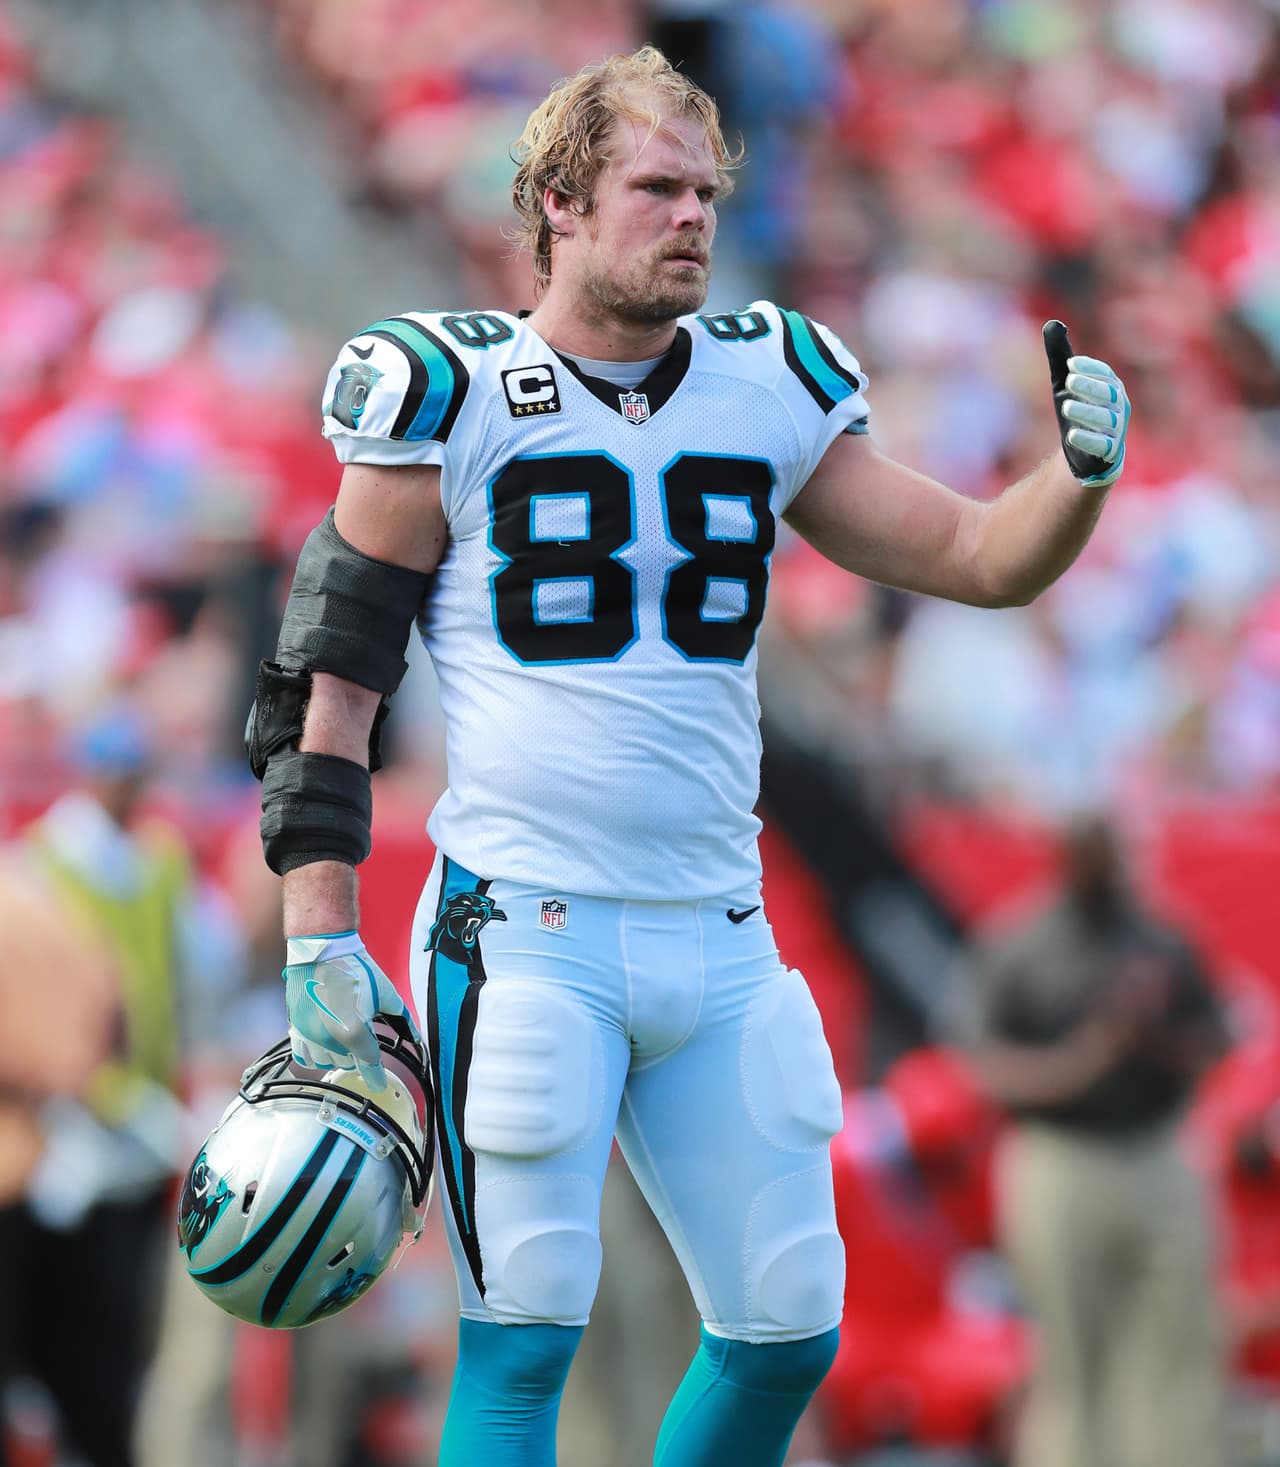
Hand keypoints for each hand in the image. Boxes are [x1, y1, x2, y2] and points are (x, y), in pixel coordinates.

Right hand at [282, 931, 419, 1090]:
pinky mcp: (295, 1027)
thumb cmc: (354, 967)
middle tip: (361, 1031)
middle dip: (357, 1052)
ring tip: (343, 1031)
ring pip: (326, 1061)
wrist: (322, 950)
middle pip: (348, 1062)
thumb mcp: (386, 993)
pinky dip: (316, 1052)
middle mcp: (328, 1037)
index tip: (379, 1084)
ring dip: (337, 1053)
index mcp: (352, 1030)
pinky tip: (324, 1040)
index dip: (377, 1076)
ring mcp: (309, 1034)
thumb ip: (401, 1019)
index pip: (368, 1063)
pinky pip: (305, 1055)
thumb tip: (414, 1036)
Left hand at [1043, 320, 1129, 487]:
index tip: (1070, 363)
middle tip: (1069, 380)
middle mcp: (1119, 407)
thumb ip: (1060, 357)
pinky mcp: (1108, 452)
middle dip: (1089, 386)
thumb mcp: (1065, 384)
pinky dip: (1088, 440)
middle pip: (1108, 394)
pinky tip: (1071, 435)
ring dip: (1086, 411)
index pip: (1105, 374)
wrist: (1086, 454)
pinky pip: (1102, 445)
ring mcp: (1116, 430)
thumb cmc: (1078, 411)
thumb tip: (1052, 323)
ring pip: (1105, 419)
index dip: (1090, 368)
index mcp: (1112, 388)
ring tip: (1065, 406)